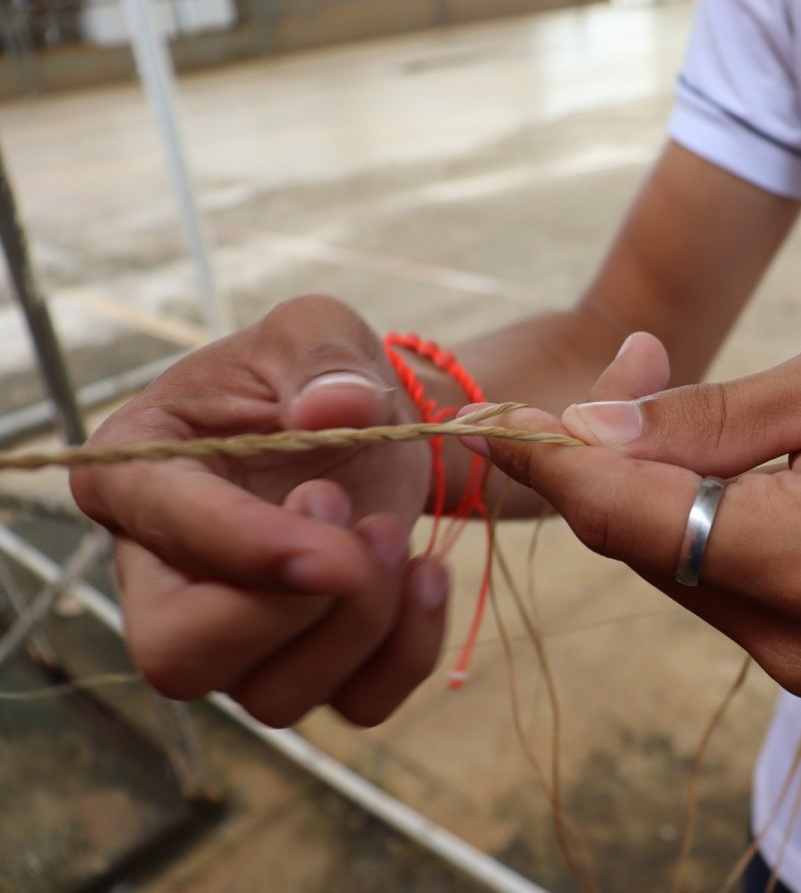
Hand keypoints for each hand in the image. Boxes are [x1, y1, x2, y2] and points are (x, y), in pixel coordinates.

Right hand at [72, 295, 445, 726]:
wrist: (361, 421)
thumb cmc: (314, 371)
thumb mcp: (315, 327)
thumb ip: (322, 355)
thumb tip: (334, 409)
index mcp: (138, 476)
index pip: (166, 536)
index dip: (250, 544)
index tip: (334, 514)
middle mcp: (164, 574)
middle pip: (182, 658)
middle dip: (294, 610)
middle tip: (365, 530)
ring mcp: (233, 633)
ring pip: (274, 697)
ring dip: (362, 625)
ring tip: (392, 532)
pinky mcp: (305, 661)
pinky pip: (355, 706)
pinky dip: (408, 655)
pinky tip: (428, 576)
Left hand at [470, 331, 800, 696]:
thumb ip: (713, 417)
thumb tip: (587, 428)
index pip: (632, 519)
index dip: (556, 461)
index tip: (501, 414)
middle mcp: (798, 638)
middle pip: (644, 541)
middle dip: (612, 451)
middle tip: (635, 358)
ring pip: (673, 561)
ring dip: (655, 480)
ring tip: (675, 390)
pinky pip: (715, 579)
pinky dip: (697, 515)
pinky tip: (721, 455)